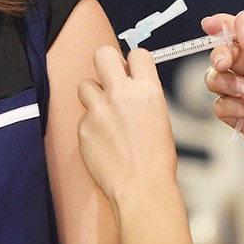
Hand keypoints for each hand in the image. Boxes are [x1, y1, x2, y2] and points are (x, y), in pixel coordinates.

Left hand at [76, 45, 178, 209]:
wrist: (141, 189)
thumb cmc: (155, 159)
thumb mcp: (160, 117)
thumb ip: (142, 95)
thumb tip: (128, 81)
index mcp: (147, 90)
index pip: (137, 54)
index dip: (132, 62)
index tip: (130, 71)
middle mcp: (121, 94)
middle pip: (102, 54)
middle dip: (106, 62)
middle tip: (109, 78)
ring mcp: (99, 110)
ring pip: (85, 85)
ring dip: (93, 96)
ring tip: (105, 116)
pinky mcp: (83, 127)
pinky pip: (83, 117)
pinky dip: (91, 126)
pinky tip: (104, 141)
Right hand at [203, 11, 243, 193]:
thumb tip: (241, 17)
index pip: (241, 33)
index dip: (223, 26)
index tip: (208, 24)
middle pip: (223, 54)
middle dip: (220, 56)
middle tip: (224, 63)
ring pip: (215, 78)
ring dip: (225, 83)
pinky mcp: (238, 114)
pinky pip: (219, 105)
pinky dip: (232, 107)